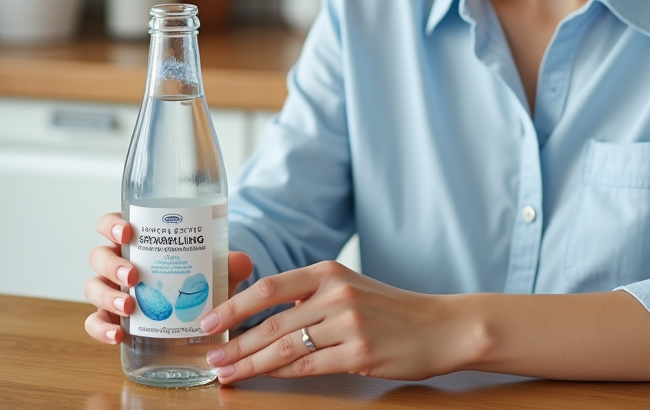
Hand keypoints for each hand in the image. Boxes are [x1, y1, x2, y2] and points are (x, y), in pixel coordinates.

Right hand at [84, 212, 253, 344]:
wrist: (195, 308)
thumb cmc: (195, 277)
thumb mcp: (212, 268)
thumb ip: (228, 263)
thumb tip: (243, 262)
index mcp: (135, 241)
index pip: (111, 224)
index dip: (112, 225)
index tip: (127, 232)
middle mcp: (117, 262)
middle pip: (98, 256)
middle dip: (112, 265)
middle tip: (134, 275)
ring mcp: (110, 290)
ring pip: (93, 288)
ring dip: (107, 296)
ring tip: (130, 306)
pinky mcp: (111, 318)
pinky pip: (94, 323)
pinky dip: (101, 328)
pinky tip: (118, 335)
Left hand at [198, 261, 460, 383]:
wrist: (443, 326)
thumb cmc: (392, 309)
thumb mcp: (350, 288)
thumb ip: (310, 296)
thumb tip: (260, 317)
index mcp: (328, 272)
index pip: (268, 287)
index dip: (233, 306)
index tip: (207, 322)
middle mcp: (335, 294)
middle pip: (271, 321)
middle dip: (234, 342)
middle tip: (209, 357)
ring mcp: (348, 324)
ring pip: (286, 347)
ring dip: (251, 363)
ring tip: (228, 373)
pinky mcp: (359, 352)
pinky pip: (310, 366)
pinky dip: (284, 373)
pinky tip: (265, 377)